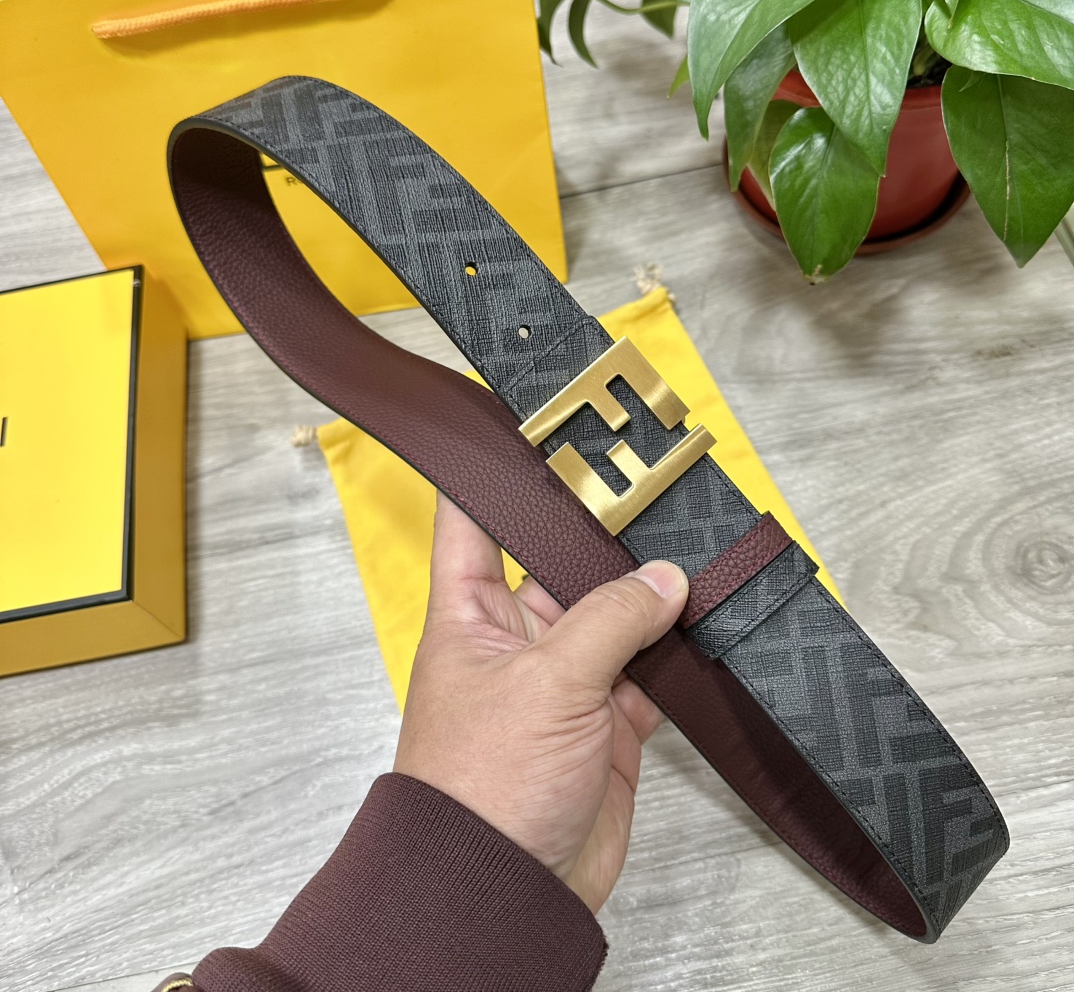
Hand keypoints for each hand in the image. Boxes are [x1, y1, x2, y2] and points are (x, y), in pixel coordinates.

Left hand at [394, 494, 687, 912]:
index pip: (470, 519)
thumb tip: (664, 580)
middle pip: (559, 560)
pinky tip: (702, 623)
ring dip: (649, 594)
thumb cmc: (484, 789)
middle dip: (602, 533)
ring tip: (688, 552)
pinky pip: (648, 668)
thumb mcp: (547, 684)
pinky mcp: (607, 719)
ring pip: (614, 613)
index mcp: (471, 613)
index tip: (523, 426)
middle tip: (648, 489)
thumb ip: (610, 621)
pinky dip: (676, 651)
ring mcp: (565, 678)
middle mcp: (517, 637)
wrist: (511, 889)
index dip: (492, 471)